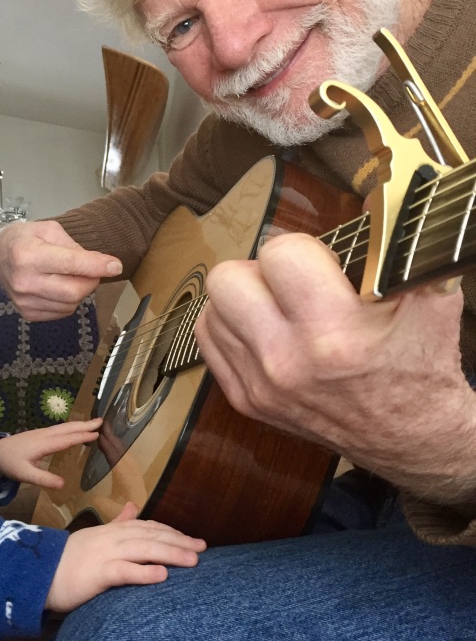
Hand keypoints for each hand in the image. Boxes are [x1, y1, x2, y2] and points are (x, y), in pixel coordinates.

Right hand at [0, 219, 121, 320]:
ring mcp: (24, 301)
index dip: (96, 265)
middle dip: (91, 280)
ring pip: (71, 304)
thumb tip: (97, 264)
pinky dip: (69, 301)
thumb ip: (73, 245)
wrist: (0, 256)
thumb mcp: (49, 229)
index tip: (115, 265)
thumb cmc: (26, 239)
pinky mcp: (28, 313)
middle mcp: (24, 281)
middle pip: (74, 291)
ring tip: (72, 276)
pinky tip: (61, 287)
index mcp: (27, 255)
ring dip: (81, 290)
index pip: (70, 264)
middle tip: (92, 270)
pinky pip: (62, 312)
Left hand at [0, 418, 102, 487]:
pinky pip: (60, 429)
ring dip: (79, 425)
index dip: (82, 437)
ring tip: (94, 423)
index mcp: (43, 444)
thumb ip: (44, 479)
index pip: (66, 439)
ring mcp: (42, 433)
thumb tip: (63, 484)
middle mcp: (44, 435)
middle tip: (101, 421)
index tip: (96, 435)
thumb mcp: (25, 475)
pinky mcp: (40, 434)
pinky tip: (75, 430)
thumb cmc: (10, 464)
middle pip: (67, 428)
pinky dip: (71, 427)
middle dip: (84, 425)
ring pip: (64, 427)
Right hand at [45, 502, 205, 612]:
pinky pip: (124, 572)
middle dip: (179, 541)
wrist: (37, 573)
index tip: (193, 540)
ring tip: (193, 560)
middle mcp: (112, 539)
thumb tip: (132, 507)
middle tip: (203, 548)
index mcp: (113, 531)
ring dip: (170, 553)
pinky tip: (162, 576)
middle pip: (151, 536)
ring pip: (144, 550)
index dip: (172, 532)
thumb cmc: (68, 560)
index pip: (148, 527)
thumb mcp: (94, 536)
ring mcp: (105, 554)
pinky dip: (144, 572)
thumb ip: (116, 523)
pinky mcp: (97, 574)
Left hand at [194, 232, 475, 501]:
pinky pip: (208, 342)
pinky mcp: (246, 402)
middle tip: (289, 280)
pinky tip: (261, 327)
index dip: (301, 247)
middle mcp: (286, 362)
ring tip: (277, 305)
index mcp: (334, 334)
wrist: (412, 441)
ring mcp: (260, 386)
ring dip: (241, 298)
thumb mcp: (431, 300)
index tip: (320, 261)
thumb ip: (404, 248)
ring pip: (211, 309)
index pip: (279, 253)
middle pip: (226, 279)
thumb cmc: (421, 368)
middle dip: (259, 269)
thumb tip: (381, 199)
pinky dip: (229, 327)